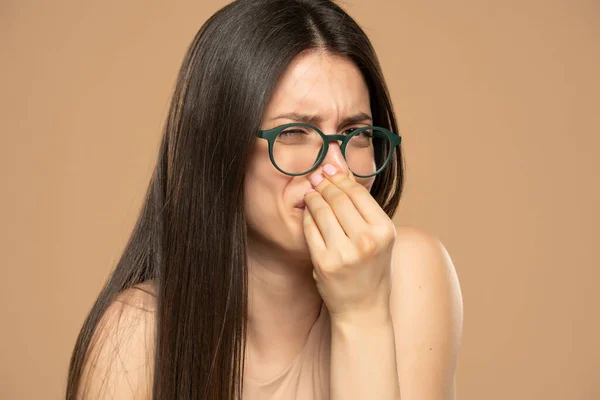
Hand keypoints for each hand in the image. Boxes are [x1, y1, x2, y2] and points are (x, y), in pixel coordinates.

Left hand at [303, 163, 396, 320]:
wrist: (363, 308)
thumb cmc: (371, 268)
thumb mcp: (378, 236)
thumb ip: (362, 205)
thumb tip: (339, 167)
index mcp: (384, 231)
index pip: (357, 193)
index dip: (340, 176)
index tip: (329, 168)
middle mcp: (366, 241)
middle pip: (338, 199)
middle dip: (324, 183)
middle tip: (316, 176)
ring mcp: (344, 253)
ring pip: (322, 211)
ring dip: (313, 197)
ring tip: (312, 192)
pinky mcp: (324, 263)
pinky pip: (310, 229)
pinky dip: (307, 216)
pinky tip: (308, 212)